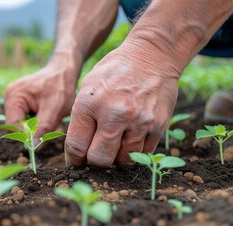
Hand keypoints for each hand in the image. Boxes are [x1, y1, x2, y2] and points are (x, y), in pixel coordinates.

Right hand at [4, 55, 79, 138]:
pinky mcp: (17, 100)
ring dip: (34, 125)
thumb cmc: (60, 86)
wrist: (63, 71)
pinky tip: (44, 112)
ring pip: (19, 123)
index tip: (43, 137)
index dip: (27, 135)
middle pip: (15, 125)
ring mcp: (11, 97)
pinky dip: (34, 119)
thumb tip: (32, 146)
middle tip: (50, 123)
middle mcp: (9, 96)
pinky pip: (22, 117)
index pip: (13, 126)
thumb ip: (42, 128)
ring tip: (48, 116)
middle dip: (32, 129)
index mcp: (14, 96)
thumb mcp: (55, 109)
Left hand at [64, 44, 179, 166]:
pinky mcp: (158, 126)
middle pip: (99, 160)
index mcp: (90, 104)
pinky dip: (135, 151)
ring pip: (123, 161)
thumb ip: (81, 119)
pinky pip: (143, 153)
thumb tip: (77, 151)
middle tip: (95, 156)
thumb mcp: (88, 88)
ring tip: (115, 145)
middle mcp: (114, 114)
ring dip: (117, 158)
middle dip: (95, 162)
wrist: (152, 55)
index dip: (75, 160)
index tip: (77, 162)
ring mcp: (139, 121)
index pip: (76, 146)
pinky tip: (130, 138)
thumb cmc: (115, 72)